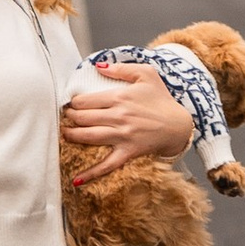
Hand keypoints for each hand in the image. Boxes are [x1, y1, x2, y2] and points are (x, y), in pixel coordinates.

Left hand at [62, 61, 193, 185]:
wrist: (179, 125)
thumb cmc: (162, 99)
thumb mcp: (146, 74)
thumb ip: (121, 68)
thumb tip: (98, 66)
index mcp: (120, 97)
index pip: (85, 100)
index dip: (73, 102)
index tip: (71, 103)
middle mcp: (118, 117)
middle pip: (82, 118)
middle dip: (69, 118)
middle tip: (67, 117)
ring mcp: (122, 136)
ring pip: (88, 137)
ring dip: (71, 136)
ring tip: (65, 133)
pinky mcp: (128, 152)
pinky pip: (106, 165)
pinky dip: (91, 173)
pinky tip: (76, 179)